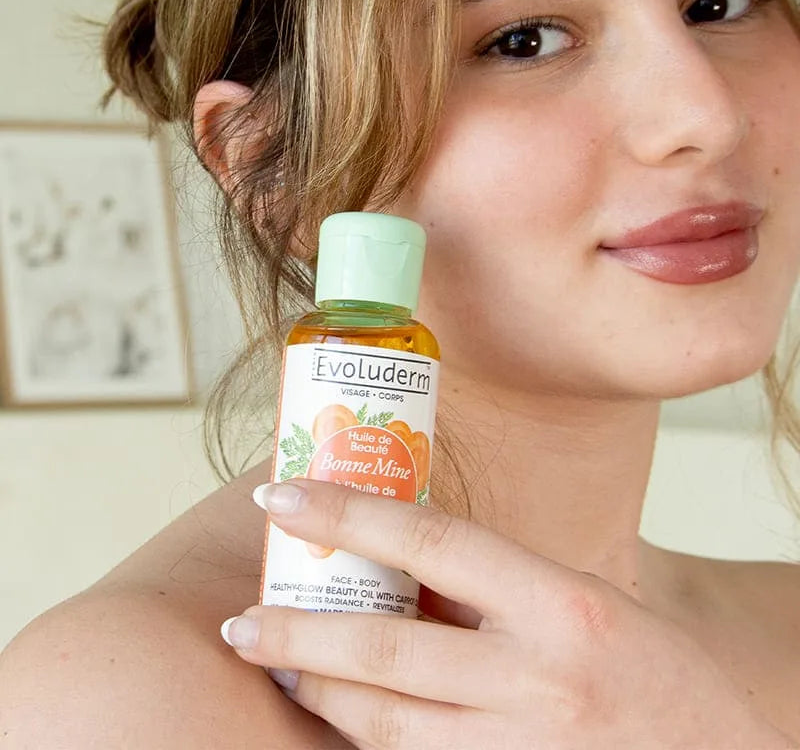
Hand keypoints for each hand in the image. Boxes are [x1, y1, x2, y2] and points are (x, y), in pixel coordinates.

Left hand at [220, 479, 789, 748]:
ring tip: (280, 668)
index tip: (283, 497)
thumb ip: (495, 585)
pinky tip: (343, 719)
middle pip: (388, 653)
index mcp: (560, 605)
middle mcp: (539, 681)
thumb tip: (401, 557)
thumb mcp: (579, 602)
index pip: (432, 540)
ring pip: (387, 728)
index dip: (348, 513)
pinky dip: (370, 742)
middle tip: (242, 620)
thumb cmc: (650, 669)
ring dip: (322, 696)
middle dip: (299, 635)